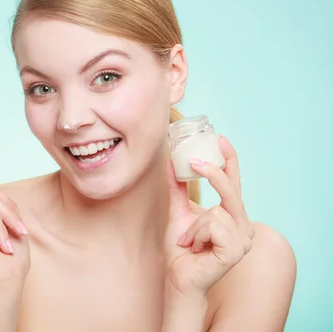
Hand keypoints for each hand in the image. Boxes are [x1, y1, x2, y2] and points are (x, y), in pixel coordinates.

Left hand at [163, 135, 253, 295]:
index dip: (230, 159)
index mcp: (232, 214)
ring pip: (214, 210)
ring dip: (194, 226)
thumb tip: (172, 162)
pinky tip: (197, 248)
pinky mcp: (237, 249)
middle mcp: (243, 224)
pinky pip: (213, 225)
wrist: (178, 276)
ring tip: (192, 241)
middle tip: (194, 161)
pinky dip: (197, 234)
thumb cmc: (182, 248)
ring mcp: (243, 238)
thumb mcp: (178, 211)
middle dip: (212, 174)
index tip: (221, 138)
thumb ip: (178, 188)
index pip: (234, 182)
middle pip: (230, 189)